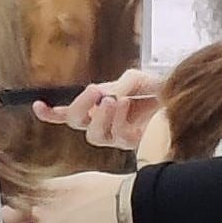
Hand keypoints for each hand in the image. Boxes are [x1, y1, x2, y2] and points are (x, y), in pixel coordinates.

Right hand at [33, 68, 164, 151]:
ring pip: (93, 135)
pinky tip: (126, 103)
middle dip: (79, 107)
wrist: (184, 100)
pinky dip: (118, 118)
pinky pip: (116, 136)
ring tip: (114, 99)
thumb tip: (102, 94)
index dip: (50, 113)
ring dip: (100, 116)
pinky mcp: (131, 143)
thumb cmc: (157, 88)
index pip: (67, 114)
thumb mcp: (135, 79)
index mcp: (96, 108)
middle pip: (75, 123)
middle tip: (94, 91)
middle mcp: (101, 123)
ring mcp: (115, 136)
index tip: (38, 104)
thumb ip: (117, 85)